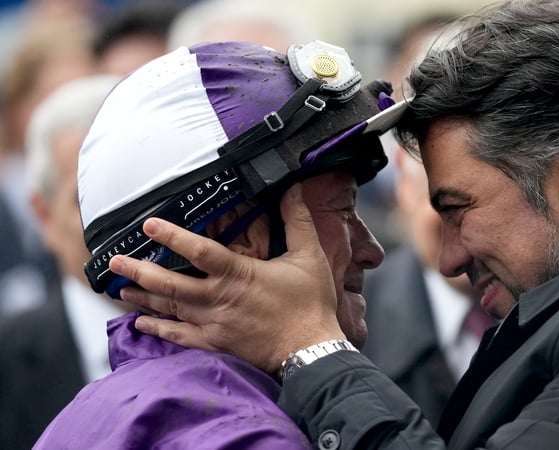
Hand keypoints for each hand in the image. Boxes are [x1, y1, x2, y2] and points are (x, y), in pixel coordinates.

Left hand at [109, 184, 345, 375]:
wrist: (312, 350)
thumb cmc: (310, 303)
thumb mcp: (309, 256)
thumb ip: (297, 221)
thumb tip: (293, 189)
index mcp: (239, 274)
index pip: (198, 251)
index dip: (172, 236)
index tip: (149, 224)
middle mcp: (219, 299)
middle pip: (170, 284)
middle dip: (139, 270)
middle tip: (114, 260)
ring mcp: (214, 324)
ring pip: (170, 309)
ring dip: (142, 298)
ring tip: (119, 288)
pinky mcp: (216, 344)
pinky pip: (180, 337)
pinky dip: (158, 329)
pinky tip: (142, 323)